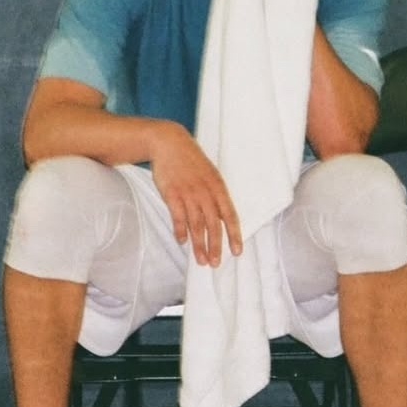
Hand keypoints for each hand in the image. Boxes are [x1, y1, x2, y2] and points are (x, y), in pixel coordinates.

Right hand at [149, 122, 242, 267]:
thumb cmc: (191, 160)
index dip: (234, 234)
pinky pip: (177, 216)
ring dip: (199, 245)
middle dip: (216, 246)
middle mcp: (205, 191)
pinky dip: (180, 230)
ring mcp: (188, 193)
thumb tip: (222, 218)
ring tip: (201, 260)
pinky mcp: (172, 193)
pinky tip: (182, 241)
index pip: (230, 215)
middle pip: (213, 224)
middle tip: (216, 263)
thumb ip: (215, 195)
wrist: (169, 143)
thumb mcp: (209, 173)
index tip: (237, 252)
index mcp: (218, 186)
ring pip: (196, 224)